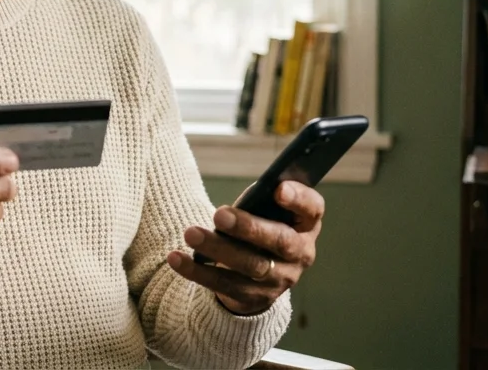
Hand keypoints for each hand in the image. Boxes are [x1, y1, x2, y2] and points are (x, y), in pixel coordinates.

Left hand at [166, 181, 323, 315]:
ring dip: (218, 249)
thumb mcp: (267, 211)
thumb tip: (237, 203)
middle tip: (219, 215)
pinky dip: (197, 271)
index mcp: (306, 225)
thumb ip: (260, 202)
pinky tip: (176, 258)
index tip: (278, 189)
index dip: (298, 199)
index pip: (312, 209)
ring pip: (250, 265)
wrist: (260, 275)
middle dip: (249, 228)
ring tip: (191, 233)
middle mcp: (300, 254)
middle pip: (279, 241)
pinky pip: (224, 285)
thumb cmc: (261, 225)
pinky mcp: (254, 298)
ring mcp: (279, 280)